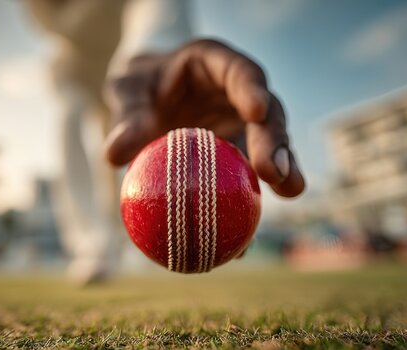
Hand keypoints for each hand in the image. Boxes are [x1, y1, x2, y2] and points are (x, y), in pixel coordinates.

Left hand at [104, 39, 303, 196]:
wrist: (147, 98)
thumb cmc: (139, 87)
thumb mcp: (127, 91)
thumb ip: (127, 116)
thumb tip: (115, 155)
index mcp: (214, 64)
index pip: (240, 72)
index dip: (252, 89)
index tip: (255, 112)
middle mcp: (238, 94)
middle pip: (266, 113)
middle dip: (274, 140)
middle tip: (272, 171)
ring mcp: (243, 124)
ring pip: (270, 145)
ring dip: (282, 167)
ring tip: (291, 191)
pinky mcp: (240, 152)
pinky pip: (248, 175)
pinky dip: (250, 199)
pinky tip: (251, 229)